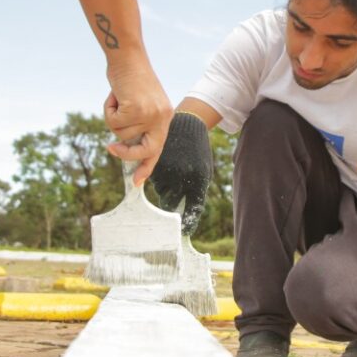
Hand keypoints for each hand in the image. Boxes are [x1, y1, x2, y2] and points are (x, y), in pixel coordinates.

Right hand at [103, 58, 171, 185]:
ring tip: (118, 98)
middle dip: (126, 153)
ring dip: (113, 117)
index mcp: (165, 117)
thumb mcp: (142, 102)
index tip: (138, 182)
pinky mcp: (136, 109)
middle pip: (145, 150)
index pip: (158, 148)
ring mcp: (150, 114)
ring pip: (121, 133)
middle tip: (111, 148)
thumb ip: (139, 123)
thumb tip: (126, 147)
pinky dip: (108, 109)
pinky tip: (115, 95)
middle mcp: (162, 117)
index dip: (146, 166)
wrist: (128, 56)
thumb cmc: (131, 78)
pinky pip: (113, 121)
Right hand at [148, 111, 211, 233]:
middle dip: (170, 202)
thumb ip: (196, 191)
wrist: (187, 126)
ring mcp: (167, 172)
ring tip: (173, 170)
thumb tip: (188, 214)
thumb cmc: (197, 151)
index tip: (184, 231)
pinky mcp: (154, 165)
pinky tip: (166, 164)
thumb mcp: (203, 171)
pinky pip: (153, 179)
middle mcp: (182, 179)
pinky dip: (158, 176)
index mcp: (198, 182)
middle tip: (171, 197)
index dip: (188, 222)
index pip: (193, 209)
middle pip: (171, 203)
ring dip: (164, 186)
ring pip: (160, 191)